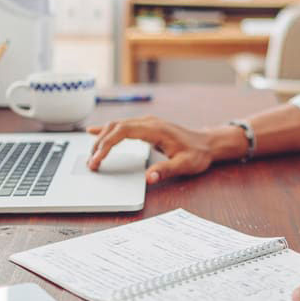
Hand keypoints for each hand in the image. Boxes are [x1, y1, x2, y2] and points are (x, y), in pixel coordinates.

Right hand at [86, 116, 218, 183]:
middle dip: (99, 144)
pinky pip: (122, 126)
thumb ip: (166, 170)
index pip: (123, 131)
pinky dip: (107, 131)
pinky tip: (94, 133)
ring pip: (117, 125)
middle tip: (91, 163)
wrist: (207, 143)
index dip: (106, 144)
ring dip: (102, 138)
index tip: (98, 159)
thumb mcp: (184, 165)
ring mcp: (147, 122)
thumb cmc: (197, 154)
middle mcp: (149, 122)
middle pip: (115, 127)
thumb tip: (148, 178)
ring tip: (92, 156)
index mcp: (155, 129)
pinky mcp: (146, 127)